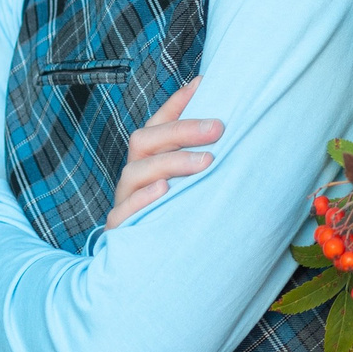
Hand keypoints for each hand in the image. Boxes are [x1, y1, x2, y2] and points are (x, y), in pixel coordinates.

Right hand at [106, 79, 221, 228]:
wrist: (152, 267)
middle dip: (181, 131)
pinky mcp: (119, 228)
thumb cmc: (176, 213)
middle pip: (145, 140)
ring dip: (171, 163)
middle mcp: (134, 174)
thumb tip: (232, 127)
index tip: (203, 84)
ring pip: (136, 172)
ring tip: (205, 162)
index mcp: (148, 158)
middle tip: (218, 128)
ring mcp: (124, 199)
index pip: (158, 123)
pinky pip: (124, 211)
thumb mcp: (189, 184)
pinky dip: (142, 200)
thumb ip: (201, 157)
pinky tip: (164, 190)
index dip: (177, 103)